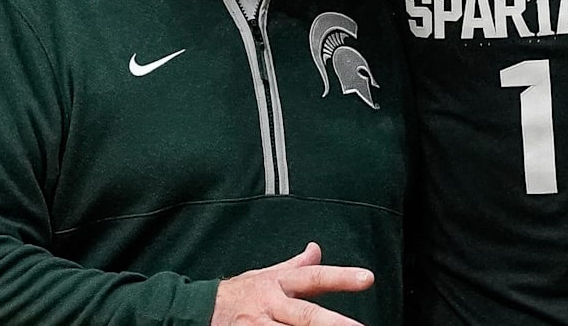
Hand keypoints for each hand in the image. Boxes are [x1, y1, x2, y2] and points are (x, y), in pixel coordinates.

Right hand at [210, 242, 371, 325]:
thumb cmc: (240, 293)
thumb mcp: (267, 274)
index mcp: (279, 284)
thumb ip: (296, 266)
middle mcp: (272, 306)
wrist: (199, 310)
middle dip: (332, 323)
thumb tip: (317, 249)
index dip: (341, 277)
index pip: (315, 277)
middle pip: (305, 315)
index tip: (368, 279)